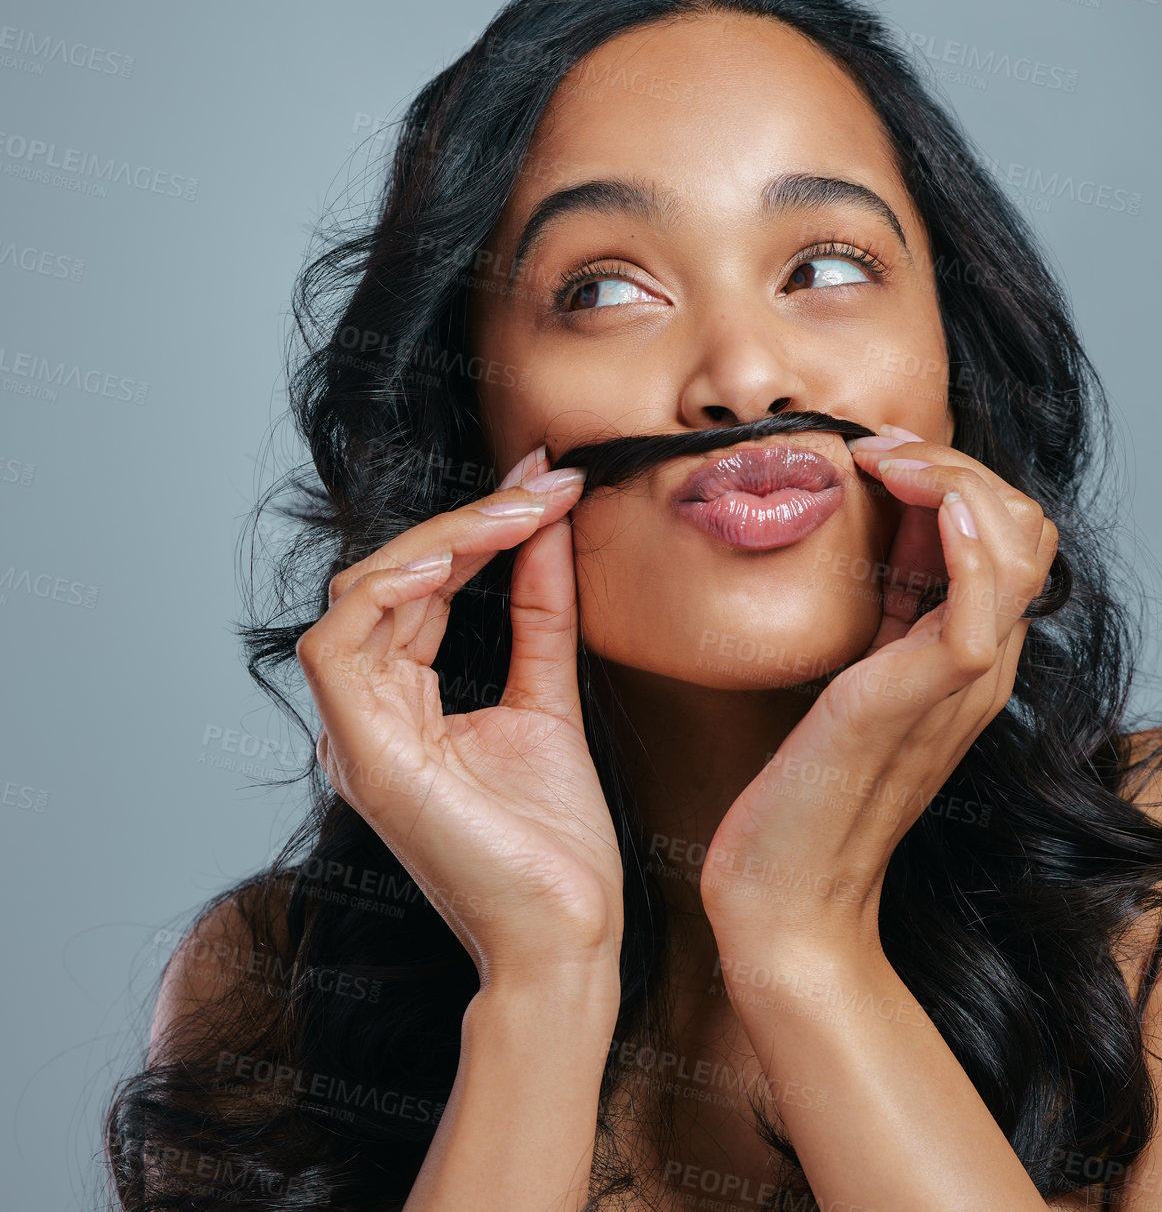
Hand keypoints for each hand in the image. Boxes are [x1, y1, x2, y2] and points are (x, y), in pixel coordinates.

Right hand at [296, 447, 622, 991]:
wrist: (568, 931)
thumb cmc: (557, 841)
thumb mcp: (551, 699)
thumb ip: (539, 616)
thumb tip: (548, 532)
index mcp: (405, 704)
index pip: (421, 589)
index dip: (477, 528)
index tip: (547, 484)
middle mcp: (370, 714)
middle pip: (389, 581)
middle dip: (468, 522)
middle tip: (544, 484)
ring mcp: (360, 736)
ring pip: (359, 596)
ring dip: (439, 540)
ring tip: (515, 513)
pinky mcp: (365, 757)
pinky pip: (338, 647)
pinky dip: (388, 589)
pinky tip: (454, 556)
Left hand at [699, 425, 1057, 956]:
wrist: (787, 892)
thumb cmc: (805, 787)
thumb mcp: (853, 670)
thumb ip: (884, 605)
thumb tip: (883, 516)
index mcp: (967, 651)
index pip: (1007, 533)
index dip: (954, 475)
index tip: (879, 456)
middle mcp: (984, 661)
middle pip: (1025, 525)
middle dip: (957, 463)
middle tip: (879, 451)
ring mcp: (965, 679)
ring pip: (1016, 545)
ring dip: (957, 478)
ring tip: (889, 463)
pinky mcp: (930, 694)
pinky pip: (984, 599)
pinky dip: (963, 533)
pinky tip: (917, 501)